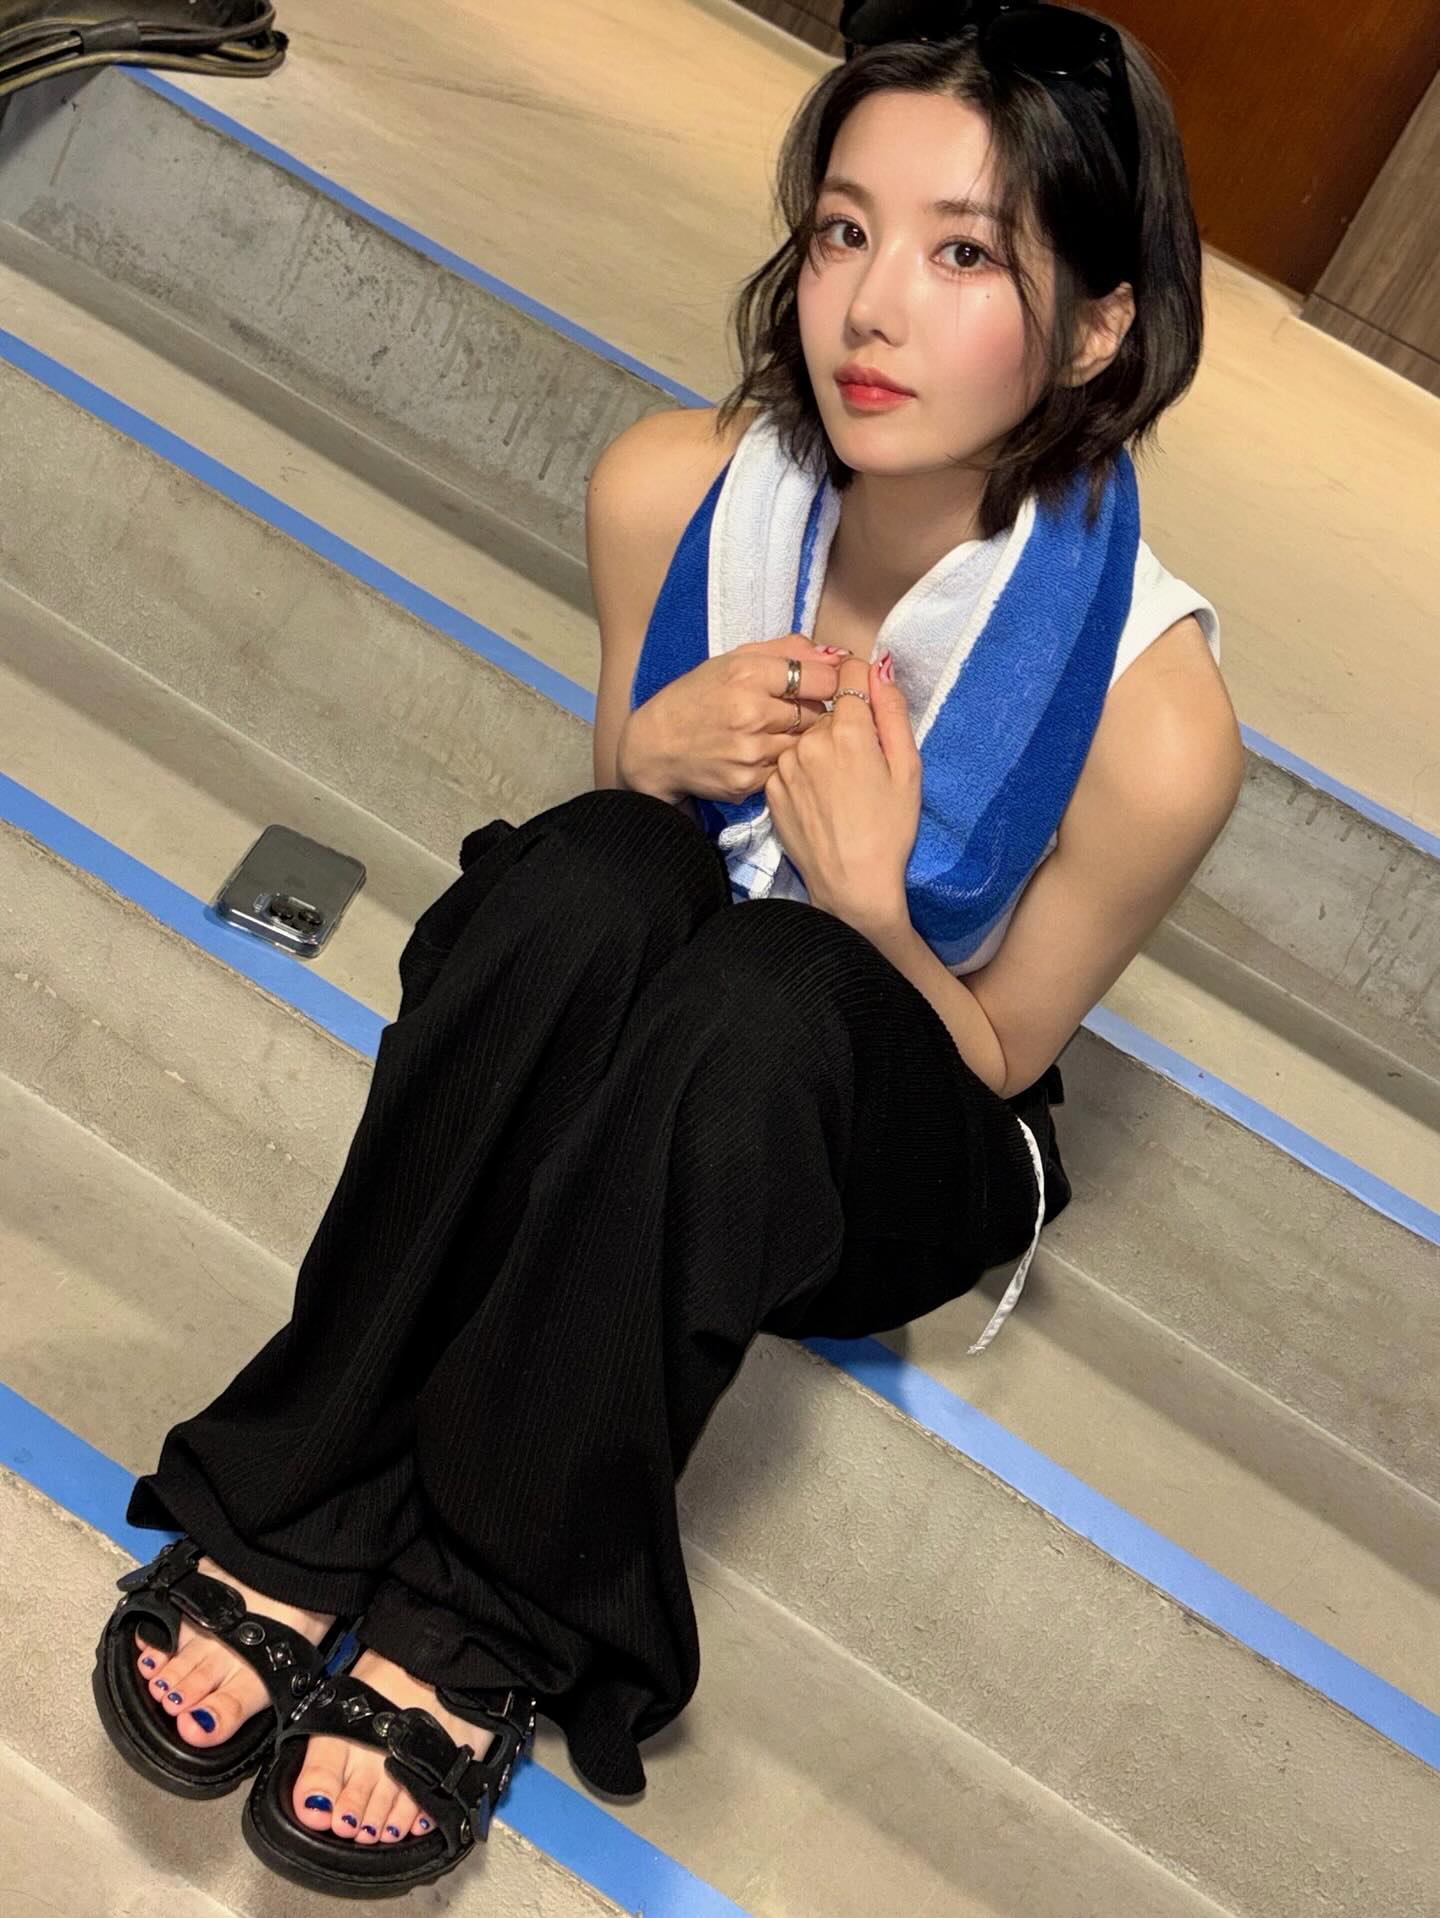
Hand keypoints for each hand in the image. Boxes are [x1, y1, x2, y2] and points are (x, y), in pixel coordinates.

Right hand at [619, 635, 848, 804]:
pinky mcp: (747, 782)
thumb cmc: (697, 697)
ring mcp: (751, 751)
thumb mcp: (734, 660)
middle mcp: (753, 713)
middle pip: (818, 714)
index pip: (823, 679)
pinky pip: (784, 769)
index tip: (818, 685)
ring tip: (772, 731)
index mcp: (750, 674)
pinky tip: (758, 753)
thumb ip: (789, 651)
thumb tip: (838, 655)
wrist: (655, 746)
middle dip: (811, 711)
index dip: (825, 683)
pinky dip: (779, 762)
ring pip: (805, 744)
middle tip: (789, 710)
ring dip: (798, 739)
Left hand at [763, 650, 920, 930]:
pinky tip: (821, 798)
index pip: (847, 673)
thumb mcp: (907, 767)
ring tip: (840, 785)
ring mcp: (785, 765)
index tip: (868, 702)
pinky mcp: (770, 789)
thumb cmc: (890, 829)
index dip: (860, 682)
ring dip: (821, 747)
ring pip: (806, 736)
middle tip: (862, 761)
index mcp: (848, 729)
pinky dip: (803, 771)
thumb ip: (893, 711)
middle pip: (826, 709)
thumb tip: (881, 666)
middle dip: (843, 722)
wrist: (852, 885)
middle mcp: (809, 740)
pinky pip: (789, 763)